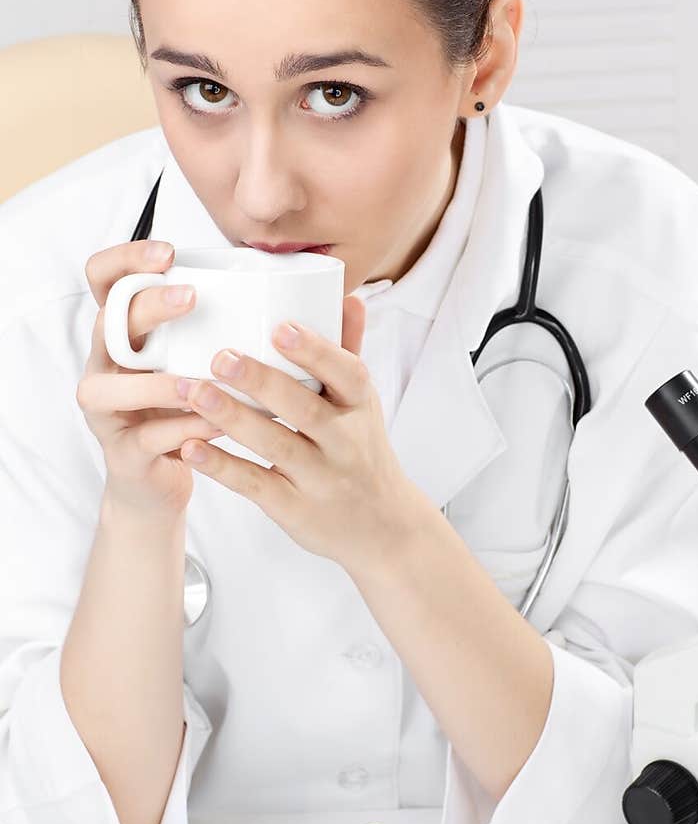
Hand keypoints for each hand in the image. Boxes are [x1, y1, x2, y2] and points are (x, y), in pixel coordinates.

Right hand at [77, 240, 225, 518]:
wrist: (157, 483)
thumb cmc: (186, 409)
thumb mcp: (199, 361)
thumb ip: (225, 328)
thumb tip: (303, 294)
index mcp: (124, 332)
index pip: (105, 278)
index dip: (127, 259)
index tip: (170, 253)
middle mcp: (105, 364)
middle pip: (108, 322)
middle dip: (149, 306)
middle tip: (191, 298)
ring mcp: (107, 409)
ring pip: (112, 387)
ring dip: (157, 382)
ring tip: (197, 380)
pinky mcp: (122, 452)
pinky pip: (147, 438)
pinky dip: (183, 430)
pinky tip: (215, 426)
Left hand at [178, 296, 420, 566]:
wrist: (381, 527)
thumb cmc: (361, 452)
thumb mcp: (363, 406)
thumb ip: (348, 352)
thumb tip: (348, 297)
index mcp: (362, 408)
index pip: (347, 373)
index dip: (315, 351)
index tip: (279, 327)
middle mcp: (346, 443)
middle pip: (304, 409)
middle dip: (261, 381)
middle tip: (219, 355)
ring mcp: (320, 478)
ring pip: (275, 445)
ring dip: (231, 418)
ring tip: (193, 391)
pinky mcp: (294, 509)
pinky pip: (255, 484)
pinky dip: (222, 466)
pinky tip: (190, 447)